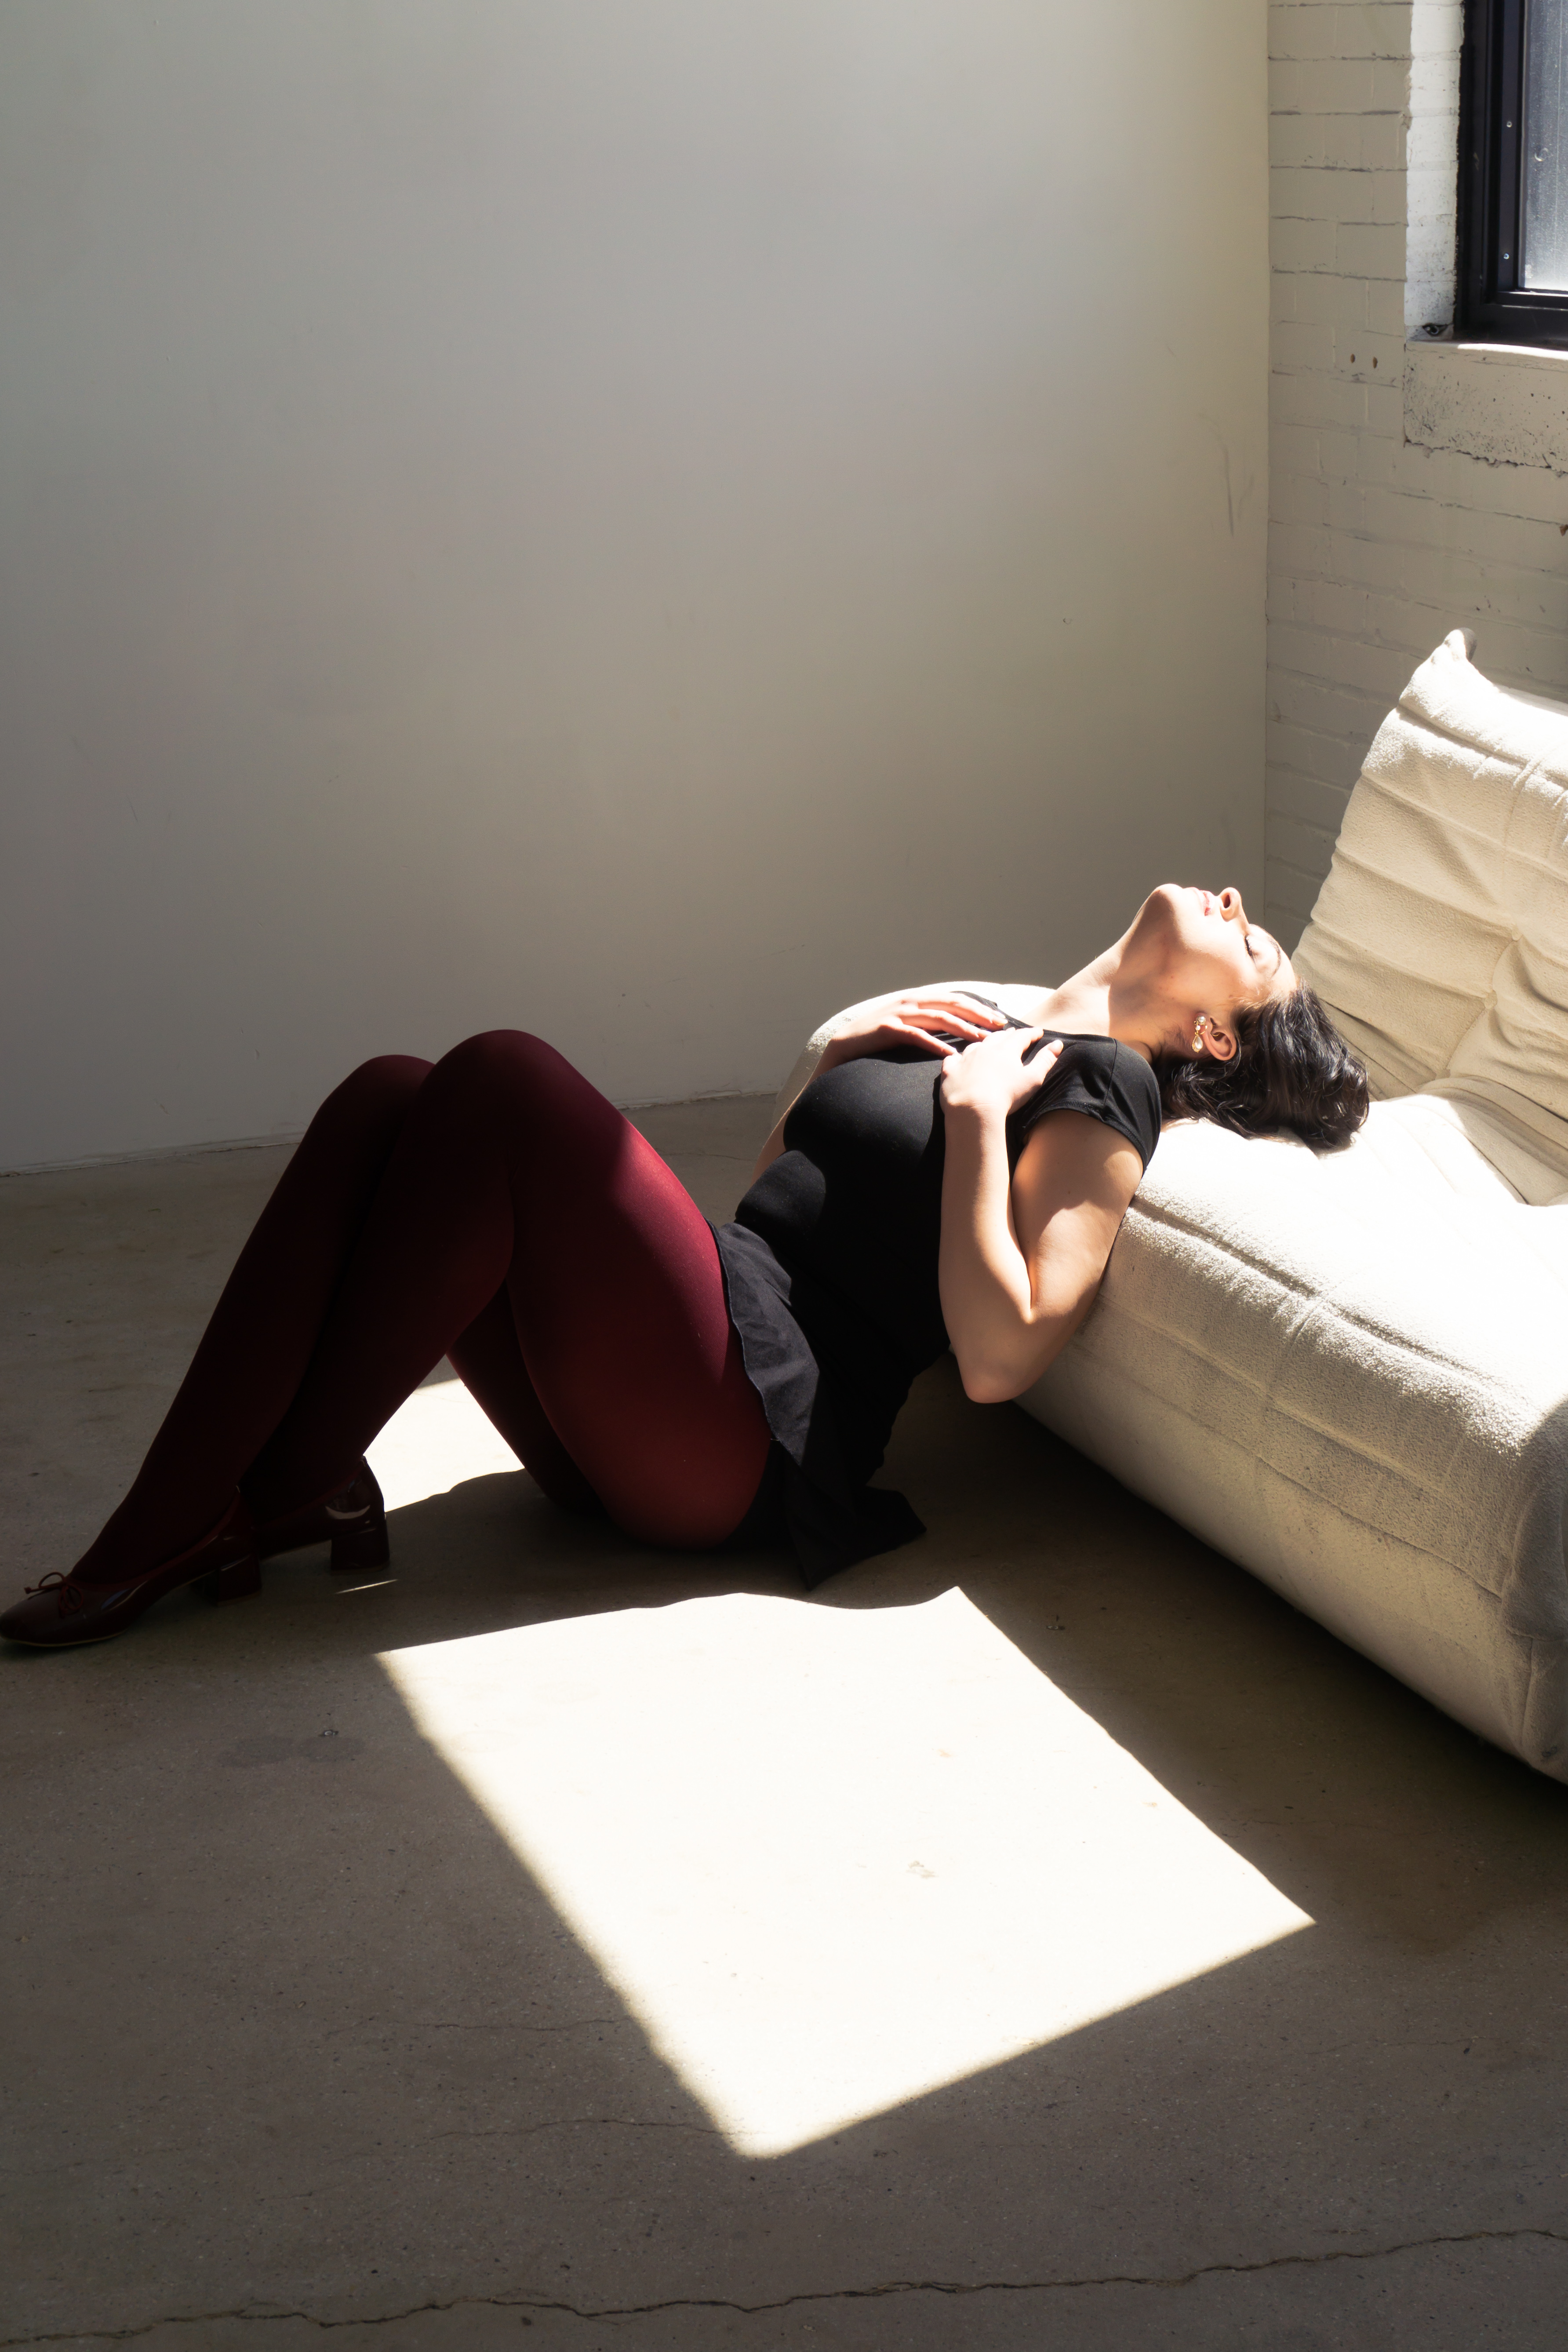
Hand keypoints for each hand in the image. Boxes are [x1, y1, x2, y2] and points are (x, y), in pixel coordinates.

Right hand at [817, 992, 1008, 1071]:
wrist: (845, 1045)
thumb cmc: (879, 1038)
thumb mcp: (907, 1024)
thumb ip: (928, 1022)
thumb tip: (956, 1029)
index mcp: (918, 999)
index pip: (955, 999)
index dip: (978, 1007)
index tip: (998, 1020)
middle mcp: (911, 1001)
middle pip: (951, 1004)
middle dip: (978, 1015)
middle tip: (999, 1028)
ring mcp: (899, 1013)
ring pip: (938, 1017)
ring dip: (963, 1028)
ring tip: (981, 1041)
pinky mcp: (888, 1028)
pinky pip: (917, 1036)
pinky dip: (935, 1044)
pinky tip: (951, 1055)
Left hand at [939, 1025, 1061, 1120]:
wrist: (973, 1109)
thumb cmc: (1007, 1095)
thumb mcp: (1033, 1078)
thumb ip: (1045, 1060)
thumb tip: (1058, 1043)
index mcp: (1007, 1049)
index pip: (1022, 1036)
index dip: (1032, 1033)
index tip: (1038, 1032)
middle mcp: (985, 1049)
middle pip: (999, 1037)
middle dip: (1009, 1034)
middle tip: (1014, 1033)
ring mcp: (966, 1058)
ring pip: (976, 1044)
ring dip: (985, 1042)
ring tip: (989, 1043)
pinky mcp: (950, 1071)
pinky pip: (952, 1059)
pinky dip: (957, 1058)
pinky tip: (958, 1058)